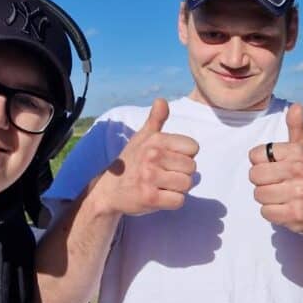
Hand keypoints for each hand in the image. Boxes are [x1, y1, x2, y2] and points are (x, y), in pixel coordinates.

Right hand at [94, 98, 198, 215]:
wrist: (109, 190)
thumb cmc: (131, 162)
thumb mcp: (141, 138)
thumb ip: (155, 119)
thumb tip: (161, 100)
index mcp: (155, 140)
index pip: (193, 147)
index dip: (185, 155)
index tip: (169, 159)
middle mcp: (152, 157)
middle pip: (192, 168)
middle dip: (181, 173)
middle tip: (164, 175)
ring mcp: (150, 178)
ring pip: (187, 184)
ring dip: (178, 188)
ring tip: (162, 185)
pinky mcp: (150, 198)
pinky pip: (179, 201)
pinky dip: (172, 201)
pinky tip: (159, 196)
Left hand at [248, 104, 302, 234]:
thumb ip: (297, 128)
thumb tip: (296, 106)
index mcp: (297, 153)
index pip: (255, 155)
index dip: (261, 163)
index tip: (275, 167)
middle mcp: (298, 171)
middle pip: (254, 176)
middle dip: (262, 182)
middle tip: (278, 183)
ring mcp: (297, 194)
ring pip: (259, 195)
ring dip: (267, 198)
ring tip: (283, 195)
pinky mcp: (295, 215)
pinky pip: (266, 212)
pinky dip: (272, 213)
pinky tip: (286, 208)